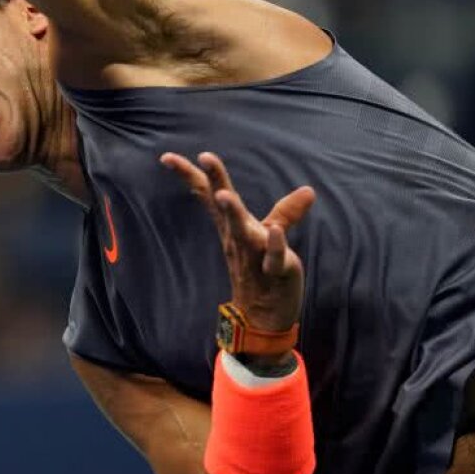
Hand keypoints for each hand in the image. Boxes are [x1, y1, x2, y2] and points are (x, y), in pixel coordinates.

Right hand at [160, 151, 313, 338]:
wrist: (263, 317)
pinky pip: (273, 258)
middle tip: (204, 157)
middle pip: (222, 205)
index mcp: (232, 226)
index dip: (189, 174)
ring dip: (233, 213)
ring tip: (224, 196)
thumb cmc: (263, 272)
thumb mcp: (271, 236)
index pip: (207, 195)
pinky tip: (273, 231)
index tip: (165, 156)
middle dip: (214, 181)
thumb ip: (286, 212)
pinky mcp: (275, 271)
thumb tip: (308, 190)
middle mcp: (237, 237)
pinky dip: (274, 245)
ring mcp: (254, 254)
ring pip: (241, 231)